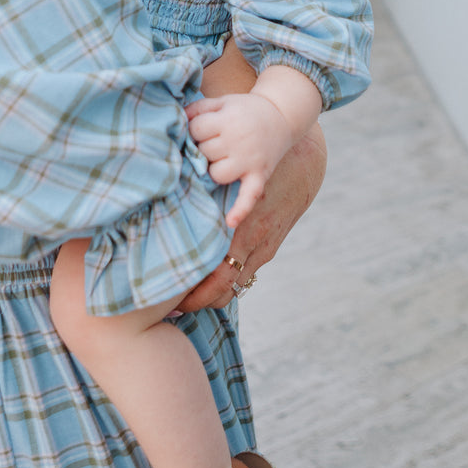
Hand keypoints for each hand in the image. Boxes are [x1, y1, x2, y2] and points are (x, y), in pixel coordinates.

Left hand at [175, 122, 325, 311]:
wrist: (304, 161)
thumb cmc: (255, 162)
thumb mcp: (229, 174)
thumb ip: (200, 189)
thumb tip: (163, 196)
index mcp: (242, 229)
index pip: (215, 277)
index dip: (191, 293)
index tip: (166, 298)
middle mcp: (254, 245)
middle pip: (223, 290)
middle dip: (197, 302)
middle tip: (169, 306)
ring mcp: (265, 249)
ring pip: (235, 287)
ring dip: (211, 296)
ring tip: (183, 298)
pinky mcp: (270, 248)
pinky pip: (246, 274)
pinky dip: (226, 283)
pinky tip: (207, 281)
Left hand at [186, 93, 292, 226]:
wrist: (281, 115)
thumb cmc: (245, 110)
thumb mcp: (222, 101)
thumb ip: (197, 108)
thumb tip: (176, 120)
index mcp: (227, 120)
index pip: (196, 130)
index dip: (194, 129)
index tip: (202, 127)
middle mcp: (238, 141)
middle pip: (204, 152)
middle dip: (204, 148)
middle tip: (215, 140)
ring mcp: (249, 161)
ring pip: (216, 174)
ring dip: (214, 169)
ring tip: (223, 158)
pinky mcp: (260, 175)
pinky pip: (249, 196)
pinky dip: (240, 210)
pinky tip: (230, 222)